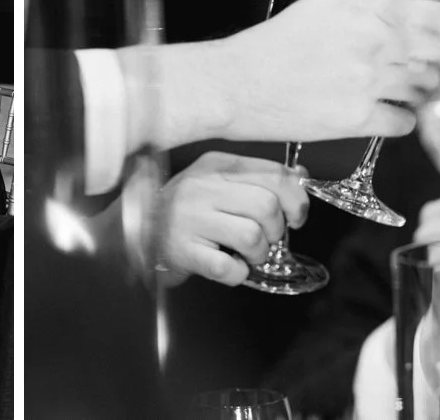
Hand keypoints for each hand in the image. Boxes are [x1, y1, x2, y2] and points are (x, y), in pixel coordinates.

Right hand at [151, 152, 308, 287]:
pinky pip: (227, 268)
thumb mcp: (221, 182)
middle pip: (267, 206)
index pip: (275, 174)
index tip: (296, 217)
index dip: (296, 200)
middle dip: (276, 231)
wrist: (138, 232)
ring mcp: (189, 219)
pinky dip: (238, 274)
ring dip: (259, 254)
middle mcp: (202, 187)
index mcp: (217, 165)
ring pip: (252, 237)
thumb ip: (260, 178)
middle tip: (266, 239)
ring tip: (247, 255)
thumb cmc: (189, 210)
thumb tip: (301, 176)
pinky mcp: (182, 251)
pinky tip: (229, 267)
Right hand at [215, 0, 439, 140]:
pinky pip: (405, 123)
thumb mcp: (325, 8)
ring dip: (416, 94)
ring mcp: (370, 81)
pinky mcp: (359, 118)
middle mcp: (375, 41)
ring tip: (388, 93)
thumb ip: (373, 10)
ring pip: (424, 91)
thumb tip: (415, 23)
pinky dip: (399, 121)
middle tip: (422, 74)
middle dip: (436, 68)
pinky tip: (379, 115)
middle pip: (438, 59)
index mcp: (369, 9)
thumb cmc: (276, 45)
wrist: (238, 83)